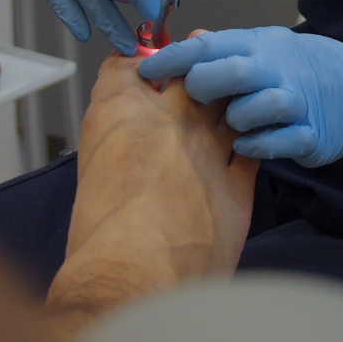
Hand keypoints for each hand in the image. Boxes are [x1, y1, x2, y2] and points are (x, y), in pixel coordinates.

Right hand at [47, 52, 257, 335]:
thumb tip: (121, 149)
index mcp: (119, 112)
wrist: (136, 279)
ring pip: (230, 101)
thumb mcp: (88, 175)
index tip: (143, 69)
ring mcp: (210, 147)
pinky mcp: (239, 183)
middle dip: (194, 63)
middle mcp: (169, 118)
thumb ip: (110, 147)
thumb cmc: (98, 237)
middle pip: (190, 70)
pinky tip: (246, 141)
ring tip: (229, 97)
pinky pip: (254, 144)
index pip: (127, 66)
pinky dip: (252, 138)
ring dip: (230, 97)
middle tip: (199, 62)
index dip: (136, 64)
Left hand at [138, 26, 342, 168]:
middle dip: (203, 85)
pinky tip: (247, 144)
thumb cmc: (303, 69)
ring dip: (236, 119)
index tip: (145, 70)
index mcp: (261, 44)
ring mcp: (298, 103)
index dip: (174, 58)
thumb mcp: (267, 48)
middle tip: (192, 98)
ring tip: (231, 124)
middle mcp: (278, 69)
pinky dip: (257, 145)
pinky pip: (277, 143)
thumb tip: (190, 40)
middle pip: (232, 72)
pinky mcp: (312, 135)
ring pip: (255, 109)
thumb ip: (227, 48)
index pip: (210, 46)